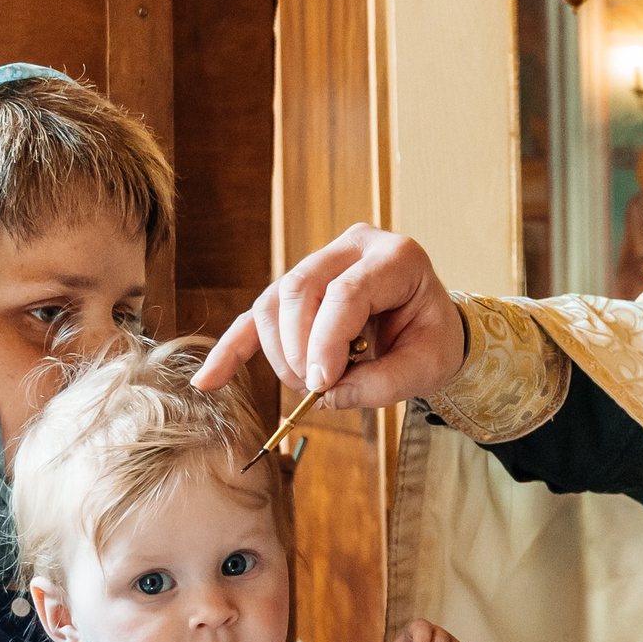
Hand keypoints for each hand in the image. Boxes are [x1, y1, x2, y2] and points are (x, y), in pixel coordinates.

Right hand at [191, 224, 464, 407]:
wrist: (430, 326)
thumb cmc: (432, 339)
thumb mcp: (429, 365)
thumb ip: (384, 383)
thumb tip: (326, 394)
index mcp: (395, 258)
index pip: (345, 292)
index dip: (326, 341)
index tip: (322, 384)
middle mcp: (353, 247)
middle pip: (299, 289)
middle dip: (298, 348)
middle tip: (315, 388)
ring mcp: (321, 262)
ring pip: (274, 301)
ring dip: (278, 352)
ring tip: (305, 384)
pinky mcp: (297, 289)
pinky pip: (256, 317)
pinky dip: (233, 349)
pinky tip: (210, 380)